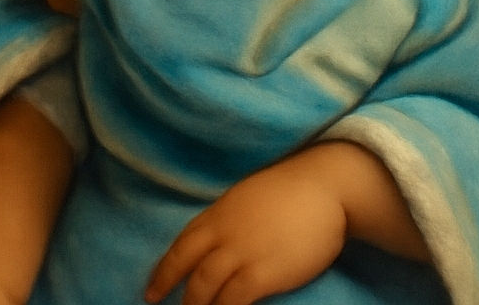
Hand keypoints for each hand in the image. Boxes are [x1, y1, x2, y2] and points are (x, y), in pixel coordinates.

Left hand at [145, 154, 347, 304]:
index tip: (152, 288)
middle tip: (157, 304)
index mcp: (221, 211)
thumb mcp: (251, 195)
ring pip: (203, 287)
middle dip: (168, 287)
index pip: (183, 242)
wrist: (326, 186)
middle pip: (186, 265)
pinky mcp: (262, 273)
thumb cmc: (295, 190)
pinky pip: (231, 301)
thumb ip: (232, 217)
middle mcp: (224, 231)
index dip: (164, 268)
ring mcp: (241, 252)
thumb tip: (220, 239)